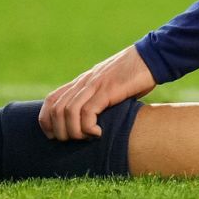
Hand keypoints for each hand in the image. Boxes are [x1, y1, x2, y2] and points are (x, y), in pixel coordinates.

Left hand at [39, 44, 155, 140]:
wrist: (152, 57)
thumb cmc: (135, 75)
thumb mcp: (110, 86)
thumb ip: (100, 98)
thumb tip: (95, 121)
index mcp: (82, 82)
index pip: (51, 100)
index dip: (47, 121)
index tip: (57, 135)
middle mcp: (84, 83)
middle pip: (56, 109)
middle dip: (60, 131)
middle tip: (75, 141)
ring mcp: (95, 85)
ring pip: (68, 112)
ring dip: (74, 132)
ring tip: (87, 138)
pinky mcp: (107, 90)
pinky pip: (87, 112)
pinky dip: (88, 127)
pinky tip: (99, 133)